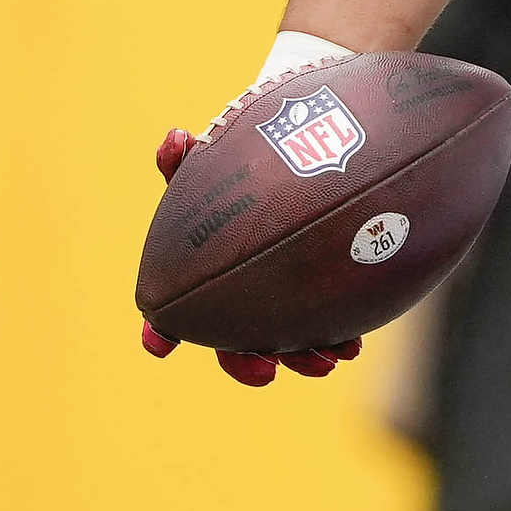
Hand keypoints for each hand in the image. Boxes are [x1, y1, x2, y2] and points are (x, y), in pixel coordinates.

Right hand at [139, 45, 363, 386]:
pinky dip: (341, 338)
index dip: (163, 330)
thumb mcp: (218, 157)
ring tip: (325, 361)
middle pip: (235, 343)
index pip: (178, 309)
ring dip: (303, 359)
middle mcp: (245, 292)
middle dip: (246, 363)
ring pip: (290, 343)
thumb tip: (175, 139)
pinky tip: (351, 344)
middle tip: (263, 372)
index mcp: (208, 268)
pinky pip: (334, 325)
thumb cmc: (250, 159)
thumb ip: (191, 157)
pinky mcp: (330, 294)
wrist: (315, 148)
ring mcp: (289, 297)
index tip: (159, 345)